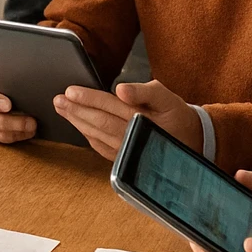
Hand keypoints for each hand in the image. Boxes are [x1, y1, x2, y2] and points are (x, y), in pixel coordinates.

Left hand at [52, 78, 201, 159]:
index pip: (110, 107)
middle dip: (76, 111)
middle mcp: (134, 139)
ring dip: (78, 123)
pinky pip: (103, 149)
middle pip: (99, 123)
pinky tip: (78, 127)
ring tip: (62, 110)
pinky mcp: (127, 161)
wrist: (194, 143)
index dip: (89, 98)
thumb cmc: (177, 115)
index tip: (70, 91)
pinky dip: (88, 137)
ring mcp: (129, 153)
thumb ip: (144, 91)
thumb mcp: (167, 97)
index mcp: (144, 120)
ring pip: (98, 137)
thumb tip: (120, 90)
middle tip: (57, 100)